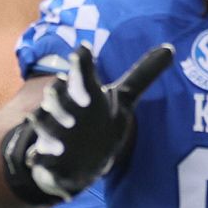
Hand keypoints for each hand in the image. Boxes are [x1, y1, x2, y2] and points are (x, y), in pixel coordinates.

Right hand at [2, 44, 173, 203]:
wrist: (77, 154)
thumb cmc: (100, 119)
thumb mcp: (123, 99)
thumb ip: (143, 74)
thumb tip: (171, 48)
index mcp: (85, 91)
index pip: (81, 70)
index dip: (82, 60)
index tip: (84, 49)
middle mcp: (64, 106)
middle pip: (55, 91)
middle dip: (61, 96)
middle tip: (83, 101)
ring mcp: (51, 129)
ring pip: (40, 119)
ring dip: (49, 128)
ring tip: (62, 143)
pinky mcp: (44, 154)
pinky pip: (36, 155)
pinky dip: (40, 157)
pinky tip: (47, 158)